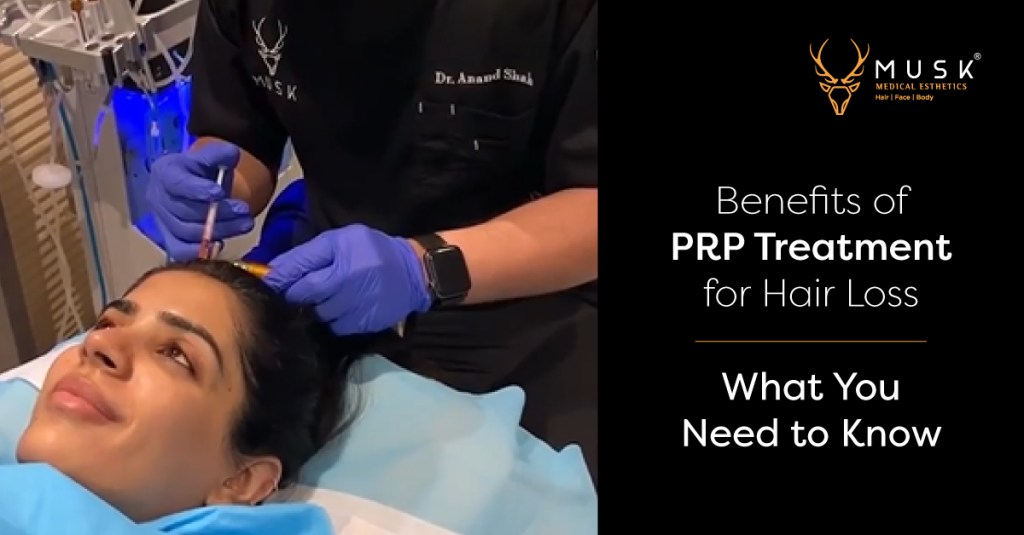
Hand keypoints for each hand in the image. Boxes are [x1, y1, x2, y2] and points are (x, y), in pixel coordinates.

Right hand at [146, 142, 254, 259]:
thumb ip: (220, 154)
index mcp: (165, 172)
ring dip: (220, 230)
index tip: (219, 193)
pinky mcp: (169, 239)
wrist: (194, 186)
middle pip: (186, 212)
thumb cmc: (201, 171)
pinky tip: (221, 243)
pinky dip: (199, 251)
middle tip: (244, 211)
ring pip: (188, 232)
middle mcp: (157, 198)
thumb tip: (232, 154)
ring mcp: (161, 221)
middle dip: (219, 213)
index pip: (177, 183)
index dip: (197, 189)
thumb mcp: (211, 157)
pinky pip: (179, 250)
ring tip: (245, 224)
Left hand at [263, 224, 432, 335]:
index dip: (280, 279)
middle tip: (295, 293)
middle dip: (296, 296)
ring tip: (323, 300)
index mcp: (342, 256)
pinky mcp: (365, 323)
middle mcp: (350, 282)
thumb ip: (308, 254)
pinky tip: (341, 309)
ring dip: (315, 309)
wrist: (413, 272)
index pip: (301, 272)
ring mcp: (358, 305)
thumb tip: (274, 271)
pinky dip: (333, 320)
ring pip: (320, 315)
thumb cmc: (371, 250)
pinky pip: (337, 327)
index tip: (268, 284)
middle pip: (307, 296)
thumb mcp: (340, 240)